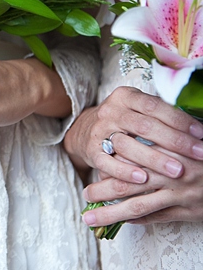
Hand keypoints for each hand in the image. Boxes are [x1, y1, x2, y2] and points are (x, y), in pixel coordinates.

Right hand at [64, 86, 202, 183]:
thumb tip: (197, 129)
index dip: (180, 120)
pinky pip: (108, 163)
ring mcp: (98, 131)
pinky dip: (125, 172)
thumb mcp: (137, 110)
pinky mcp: (91, 151)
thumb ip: (160, 115)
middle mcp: (110, 111)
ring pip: (127, 145)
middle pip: (144, 126)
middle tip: (198, 154)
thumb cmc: (124, 122)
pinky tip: (143, 179)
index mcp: (124, 96)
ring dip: (154, 159)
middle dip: (175, 141)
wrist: (86, 131)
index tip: (201, 133)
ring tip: (177, 171)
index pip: (155, 106)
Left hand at [82, 145, 202, 225]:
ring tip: (90, 218)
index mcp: (167, 149)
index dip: (107, 163)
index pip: (128, 156)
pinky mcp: (188, 210)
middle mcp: (170, 173)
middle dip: (101, 191)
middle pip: (126, 184)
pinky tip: (122, 221)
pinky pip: (156, 217)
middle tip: (84, 195)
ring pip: (137, 206)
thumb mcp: (181, 135)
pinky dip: (136, 220)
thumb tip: (122, 137)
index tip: (92, 166)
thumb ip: (157, 136)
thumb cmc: (202, 147)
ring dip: (111, 213)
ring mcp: (179, 194)